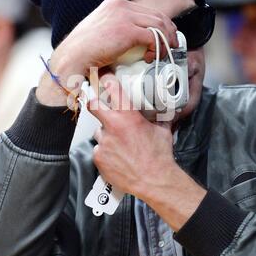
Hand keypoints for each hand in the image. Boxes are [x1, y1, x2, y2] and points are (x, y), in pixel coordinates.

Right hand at [37, 0, 177, 105]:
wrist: (71, 58)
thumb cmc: (83, 52)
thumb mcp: (102, 33)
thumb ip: (117, 30)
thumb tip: (135, 40)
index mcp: (115, 4)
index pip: (147, 11)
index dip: (161, 25)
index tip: (165, 39)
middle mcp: (120, 6)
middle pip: (157, 15)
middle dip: (169, 32)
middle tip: (172, 47)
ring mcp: (123, 16)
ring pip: (159, 25)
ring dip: (165, 42)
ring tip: (162, 55)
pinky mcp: (126, 31)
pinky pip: (153, 37)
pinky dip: (157, 49)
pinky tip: (151, 58)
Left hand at [89, 73, 205, 230]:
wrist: (154, 180)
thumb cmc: (159, 157)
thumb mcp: (162, 130)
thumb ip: (158, 117)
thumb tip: (162, 110)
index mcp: (128, 116)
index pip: (112, 88)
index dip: (105, 79)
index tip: (102, 75)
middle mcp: (112, 127)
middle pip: (93, 105)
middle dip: (94, 102)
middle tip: (99, 104)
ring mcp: (103, 143)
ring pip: (98, 131)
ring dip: (106, 134)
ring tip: (120, 144)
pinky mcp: (99, 157)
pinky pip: (99, 149)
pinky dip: (106, 151)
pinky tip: (118, 156)